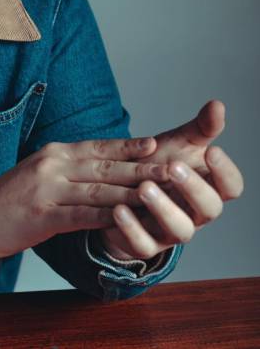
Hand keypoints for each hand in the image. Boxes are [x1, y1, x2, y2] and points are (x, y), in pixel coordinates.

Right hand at [0, 135, 168, 258]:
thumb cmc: (8, 198)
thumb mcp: (37, 173)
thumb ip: (66, 169)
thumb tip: (98, 169)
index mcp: (53, 153)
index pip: (96, 147)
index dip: (127, 146)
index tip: (155, 144)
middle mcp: (52, 165)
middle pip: (104, 166)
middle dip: (140, 168)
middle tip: (171, 168)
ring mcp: (46, 189)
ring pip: (98, 190)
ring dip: (132, 192)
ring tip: (161, 194)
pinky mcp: (43, 215)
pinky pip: (82, 215)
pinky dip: (108, 217)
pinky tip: (129, 220)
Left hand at [99, 100, 243, 259]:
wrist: (122, 191)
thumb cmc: (156, 166)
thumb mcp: (177, 145)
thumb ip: (199, 129)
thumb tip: (217, 104)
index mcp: (207, 189)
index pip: (231, 187)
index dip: (226, 171)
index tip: (212, 150)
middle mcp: (194, 213)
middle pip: (209, 209)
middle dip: (192, 187)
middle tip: (173, 167)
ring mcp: (170, 231)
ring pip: (179, 229)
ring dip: (162, 208)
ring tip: (143, 187)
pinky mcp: (144, 244)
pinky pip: (142, 244)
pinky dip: (131, 228)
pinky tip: (118, 208)